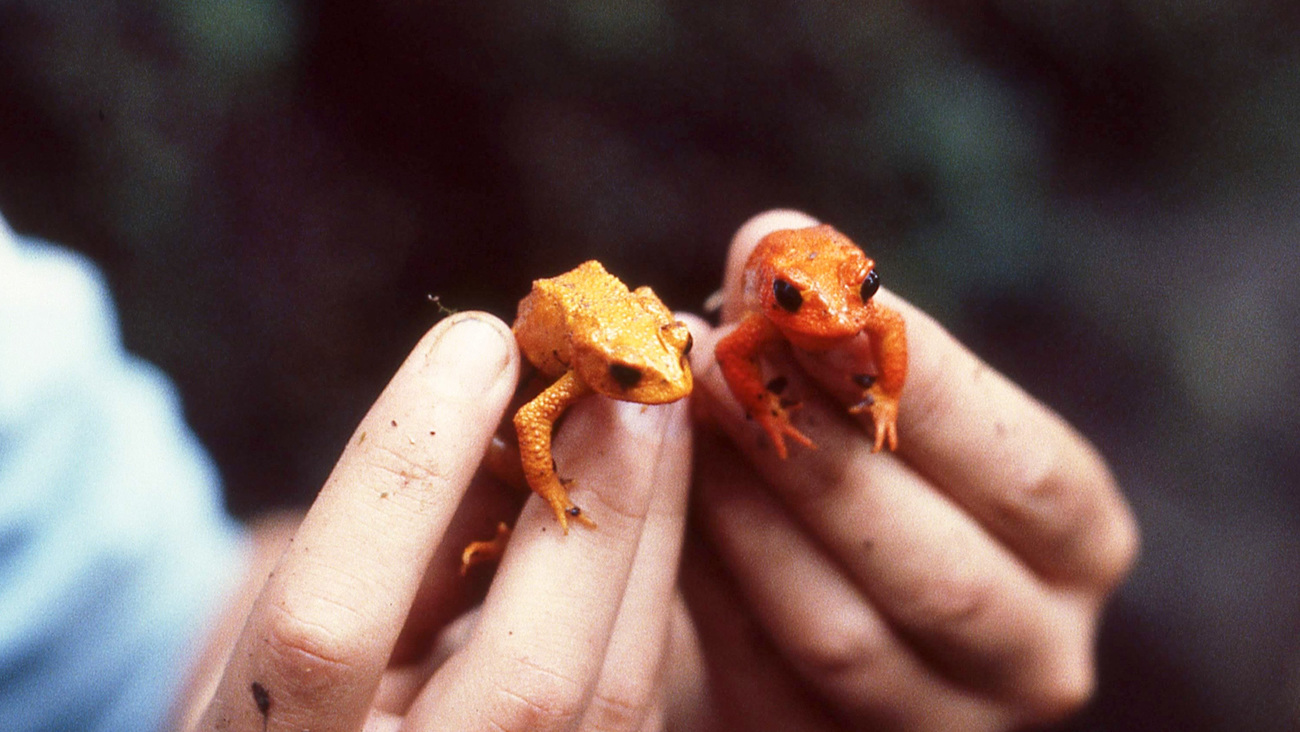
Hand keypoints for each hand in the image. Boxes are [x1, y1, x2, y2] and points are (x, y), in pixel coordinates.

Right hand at [179, 312, 695, 730]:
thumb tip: (497, 399)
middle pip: (530, 682)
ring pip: (618, 694)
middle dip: (593, 503)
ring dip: (652, 533)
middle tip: (627, 373)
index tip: (474, 340)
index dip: (404, 473)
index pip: (326, 630)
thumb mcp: (281, 642)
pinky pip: (638, 696)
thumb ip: (377, 544)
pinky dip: (651, 586)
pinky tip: (658, 499)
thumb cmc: (292, 714)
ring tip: (662, 416)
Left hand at [682, 210, 1138, 730]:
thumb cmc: (853, 469)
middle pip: (935, 565)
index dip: (915, 377)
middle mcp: (1038, 649)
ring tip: (666, 420)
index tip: (808, 289)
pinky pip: (762, 681)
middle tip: (708, 356)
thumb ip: (837, 342)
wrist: (799, 593)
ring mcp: (944, 723)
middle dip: (811, 449)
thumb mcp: (870, 405)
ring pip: (840, 633)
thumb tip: (770, 241)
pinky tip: (648, 507)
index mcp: (1077, 540)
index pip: (1021, 468)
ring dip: (743, 514)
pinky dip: (704, 588)